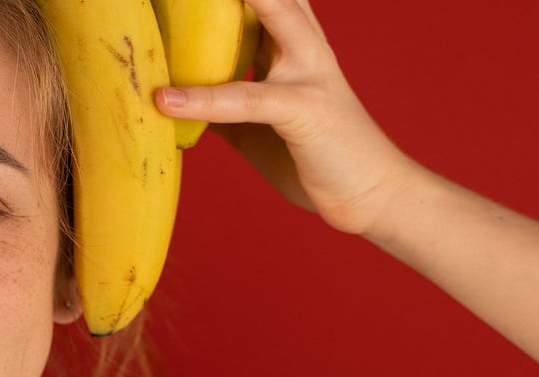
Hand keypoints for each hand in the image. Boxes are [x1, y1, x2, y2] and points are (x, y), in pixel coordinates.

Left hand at [156, 0, 421, 234]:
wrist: (373, 196)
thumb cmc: (318, 158)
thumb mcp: (260, 126)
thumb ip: (226, 105)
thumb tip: (179, 101)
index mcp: (296, 45)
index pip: (265, 1)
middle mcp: (306, 47)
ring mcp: (308, 74)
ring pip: (275, 14)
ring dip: (234, 4)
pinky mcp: (303, 108)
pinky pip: (246, 98)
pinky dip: (203, 99)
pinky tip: (165, 100)